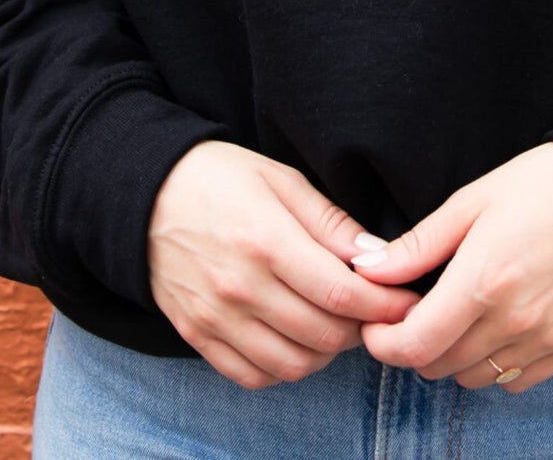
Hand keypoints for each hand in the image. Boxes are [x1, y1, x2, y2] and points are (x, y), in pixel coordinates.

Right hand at [147, 140, 422, 390]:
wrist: (144, 193)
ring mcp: (215, 317)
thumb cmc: (220, 177)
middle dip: (362, 329)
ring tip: (336, 323)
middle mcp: (240, 287)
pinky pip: (253, 375)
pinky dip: (284, 368)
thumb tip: (380, 256)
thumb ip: (330, 222)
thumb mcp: (281, 179)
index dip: (384, 304)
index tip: (408, 301)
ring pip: (292, 365)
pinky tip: (296, 339)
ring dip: (326, 353)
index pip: (341, 293)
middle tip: (375, 310)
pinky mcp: (197, 335)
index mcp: (265, 240)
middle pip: (323, 335)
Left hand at [350, 143, 552, 393]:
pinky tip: (492, 328)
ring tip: (455, 316)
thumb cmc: (541, 186)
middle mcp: (515, 320)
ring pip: (474, 379)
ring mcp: (545, 339)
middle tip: (415, 310)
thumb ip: (417, 245)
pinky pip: (514, 382)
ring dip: (453, 357)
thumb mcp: (470, 202)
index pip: (415, 346)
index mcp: (483, 281)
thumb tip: (368, 270)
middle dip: (414, 344)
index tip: (376, 324)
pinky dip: (493, 366)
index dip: (383, 344)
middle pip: (439, 366)